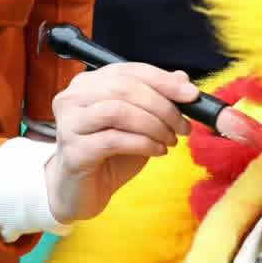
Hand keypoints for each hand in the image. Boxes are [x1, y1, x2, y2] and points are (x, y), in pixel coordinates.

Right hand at [44, 63, 196, 223]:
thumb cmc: (109, 154)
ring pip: (119, 111)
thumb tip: (182, 78)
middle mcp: (72, 97)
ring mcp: (69, 123)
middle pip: (125, 88)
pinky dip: (144, 144)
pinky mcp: (73, 150)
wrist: (81, 192)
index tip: (192, 95)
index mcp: (88, 83)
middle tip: (184, 126)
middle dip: (162, 106)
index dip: (164, 80)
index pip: (130, 70)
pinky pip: (114, 140)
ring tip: (171, 140)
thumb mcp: (138, 123)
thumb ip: (156, 98)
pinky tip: (158, 151)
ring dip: (154, 125)